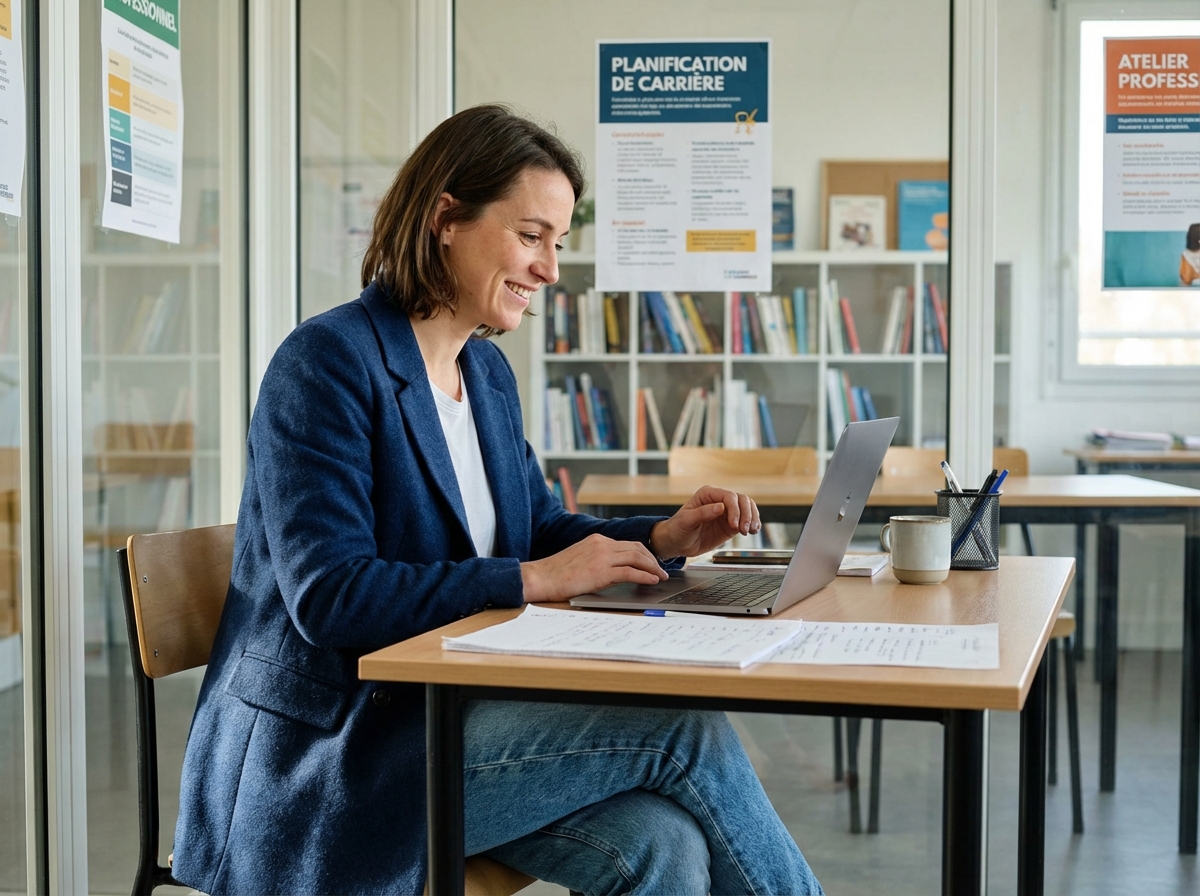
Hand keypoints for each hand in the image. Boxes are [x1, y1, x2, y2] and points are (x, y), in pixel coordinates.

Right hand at [520, 533, 667, 602]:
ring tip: (661, 577)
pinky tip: (652, 580)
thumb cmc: (555, 574)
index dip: (643, 554)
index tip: (652, 563)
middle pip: (636, 548)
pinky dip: (645, 575)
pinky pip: (630, 571)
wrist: (540, 577)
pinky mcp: (601, 571)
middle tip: (662, 570)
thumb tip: (613, 570)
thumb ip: (597, 559)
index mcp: (596, 540)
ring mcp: (602, 556)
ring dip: (653, 567)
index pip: (627, 544)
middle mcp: (601, 544)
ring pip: (637, 557)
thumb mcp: (580, 559)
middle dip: (652, 560)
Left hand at [649, 486, 760, 559]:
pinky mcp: (731, 524)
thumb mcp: (686, 521)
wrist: (676, 543)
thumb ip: (703, 513)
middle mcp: (719, 500)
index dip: (734, 509)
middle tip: (744, 530)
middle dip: (746, 514)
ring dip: (753, 518)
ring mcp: (726, 512)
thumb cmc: (677, 529)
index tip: (733, 525)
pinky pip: (746, 520)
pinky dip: (753, 524)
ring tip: (751, 531)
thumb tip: (721, 507)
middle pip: (742, 500)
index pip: (728, 496)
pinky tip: (753, 531)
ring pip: (747, 508)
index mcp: (707, 494)